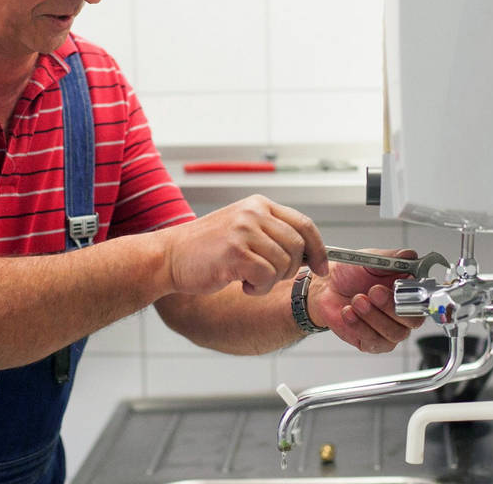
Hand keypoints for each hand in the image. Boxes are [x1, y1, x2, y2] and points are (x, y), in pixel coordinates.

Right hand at [160, 195, 327, 295]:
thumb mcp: (242, 228)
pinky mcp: (235, 252)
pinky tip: (241, 283)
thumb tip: (311, 253)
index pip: (304, 224)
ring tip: (248, 278)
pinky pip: (267, 277)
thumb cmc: (206, 249)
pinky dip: (258, 288)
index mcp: (259, 204)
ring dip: (270, 280)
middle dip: (290, 269)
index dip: (319, 249)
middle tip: (267, 276)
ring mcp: (243, 230)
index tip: (322, 267)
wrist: (169, 256)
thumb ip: (272, 233)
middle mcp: (253, 213)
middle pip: (298, 246)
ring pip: (284, 264)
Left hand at [307, 248, 425, 352]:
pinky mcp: (372, 342)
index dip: (416, 297)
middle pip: (413, 320)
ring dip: (373, 316)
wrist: (326, 286)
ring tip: (356, 300)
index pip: (426, 301)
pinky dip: (359, 326)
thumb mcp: (371, 259)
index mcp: (410, 293)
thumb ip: (392, 258)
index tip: (397, 286)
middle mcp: (403, 314)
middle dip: (391, 306)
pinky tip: (348, 312)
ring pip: (394, 333)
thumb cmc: (351, 273)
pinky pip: (373, 341)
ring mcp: (389, 331)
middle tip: (373, 291)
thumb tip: (409, 254)